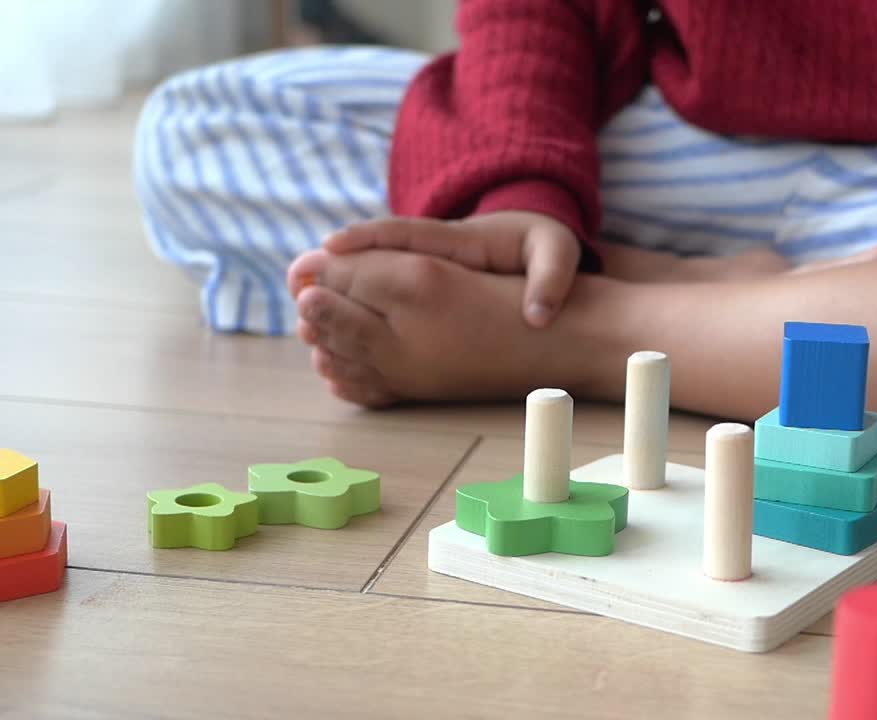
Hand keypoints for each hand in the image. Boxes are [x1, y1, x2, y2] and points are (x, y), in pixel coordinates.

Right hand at [323, 211, 580, 327]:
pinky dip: (358, 295)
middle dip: (337, 259)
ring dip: (338, 279)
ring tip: (300, 299)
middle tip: (297, 276)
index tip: (333, 245)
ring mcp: (428, 264)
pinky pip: (387, 285)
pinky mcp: (427, 280)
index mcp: (461, 239)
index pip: (409, 234)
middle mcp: (435, 248)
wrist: (541, 240)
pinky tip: (333, 320)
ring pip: (376, 268)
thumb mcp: (557, 253)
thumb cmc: (547, 245)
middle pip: (377, 249)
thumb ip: (551, 279)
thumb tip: (538, 315)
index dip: (370, 238)